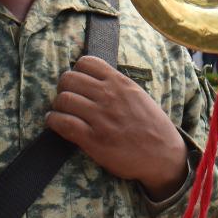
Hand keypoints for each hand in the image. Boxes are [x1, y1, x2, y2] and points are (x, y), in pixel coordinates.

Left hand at [45, 56, 187, 199]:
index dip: (76, 71)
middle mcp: (109, 96)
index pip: (86, 62)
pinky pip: (63, 123)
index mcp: (120, 83)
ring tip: (61, 112)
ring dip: (58, 106)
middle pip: (69, 79)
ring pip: (63, 99)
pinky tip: (56, 123)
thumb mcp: (138, 95)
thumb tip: (93, 78)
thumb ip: (117, 85)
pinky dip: (54, 121)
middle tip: (67, 98)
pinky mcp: (93, 139)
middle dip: (63, 87)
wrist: (163, 154)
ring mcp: (101, 118)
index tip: (78, 82)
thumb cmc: (151, 126)